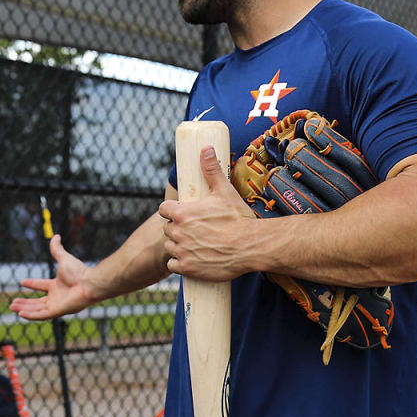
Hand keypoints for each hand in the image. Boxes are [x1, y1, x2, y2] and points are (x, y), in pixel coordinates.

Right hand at [11, 234, 96, 319]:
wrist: (88, 283)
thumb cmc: (79, 272)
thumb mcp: (64, 258)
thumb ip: (57, 249)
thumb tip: (56, 236)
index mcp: (57, 285)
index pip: (41, 286)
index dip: (32, 284)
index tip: (22, 282)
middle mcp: (57, 297)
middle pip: (37, 302)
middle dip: (24, 303)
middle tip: (12, 303)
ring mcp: (57, 305)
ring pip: (37, 310)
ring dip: (24, 309)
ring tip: (12, 308)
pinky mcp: (58, 311)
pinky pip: (42, 315)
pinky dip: (31, 315)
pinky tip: (20, 314)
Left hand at [158, 145, 257, 281]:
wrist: (252, 246)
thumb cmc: (238, 218)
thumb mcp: (224, 191)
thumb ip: (211, 170)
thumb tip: (206, 149)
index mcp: (181, 213)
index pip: (164, 209)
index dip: (172, 211)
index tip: (182, 213)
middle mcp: (177, 232)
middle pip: (168, 228)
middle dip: (177, 229)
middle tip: (194, 230)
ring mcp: (181, 251)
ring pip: (170, 247)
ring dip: (178, 246)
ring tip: (196, 245)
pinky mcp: (187, 268)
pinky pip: (173, 266)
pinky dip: (180, 264)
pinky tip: (192, 260)